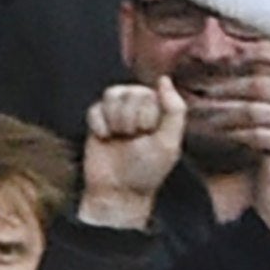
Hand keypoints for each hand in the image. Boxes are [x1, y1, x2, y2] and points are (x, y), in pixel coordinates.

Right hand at [79, 78, 185, 230]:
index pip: (150, 95)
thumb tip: (164, 79)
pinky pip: (95, 108)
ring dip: (116, 122)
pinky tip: (106, 139)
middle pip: (130, 93)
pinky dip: (100, 127)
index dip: (147, 118)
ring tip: (120, 138)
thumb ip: (174, 109)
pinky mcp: (97, 118)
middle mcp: (138, 104)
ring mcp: (116, 109)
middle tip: (133, 140)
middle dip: (130, 121)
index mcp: (159, 108)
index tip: (149, 137)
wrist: (117, 190)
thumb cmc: (147, 169)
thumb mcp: (169, 142)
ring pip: (112, 95)